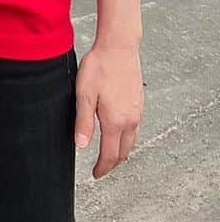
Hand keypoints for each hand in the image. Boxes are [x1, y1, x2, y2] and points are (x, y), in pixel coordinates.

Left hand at [74, 44, 143, 178]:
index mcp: (115, 121)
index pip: (111, 154)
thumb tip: (81, 146)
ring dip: (122, 151)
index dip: (103, 168)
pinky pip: (136, 128)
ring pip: (132, 141)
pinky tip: (120, 131)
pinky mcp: (140, 102)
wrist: (119, 47)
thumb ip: (83, 122)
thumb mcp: (84, 95)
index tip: (96, 175)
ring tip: (111, 153)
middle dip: (113, 163)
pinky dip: (128, 137)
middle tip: (103, 168)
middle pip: (124, 152)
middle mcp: (131, 120)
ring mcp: (138, 111)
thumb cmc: (99, 67)